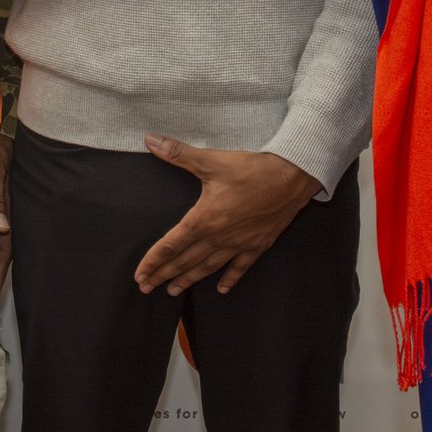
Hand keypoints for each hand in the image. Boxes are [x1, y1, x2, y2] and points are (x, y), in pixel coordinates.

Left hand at [133, 137, 318, 294]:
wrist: (292, 177)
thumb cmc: (251, 169)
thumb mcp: (211, 160)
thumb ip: (178, 153)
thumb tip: (150, 140)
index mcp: (204, 220)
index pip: (171, 246)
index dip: (153, 261)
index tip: (140, 276)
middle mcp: (219, 237)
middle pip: (185, 261)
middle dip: (164, 275)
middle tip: (146, 288)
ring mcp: (239, 244)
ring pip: (208, 267)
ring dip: (189, 279)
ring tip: (173, 291)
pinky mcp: (258, 244)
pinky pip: (240, 267)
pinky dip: (230, 278)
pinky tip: (222, 289)